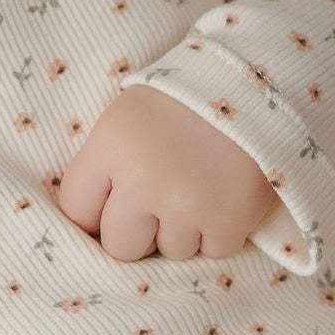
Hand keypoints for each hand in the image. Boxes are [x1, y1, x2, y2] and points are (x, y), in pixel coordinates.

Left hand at [55, 84, 276, 260]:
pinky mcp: (228, 222)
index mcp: (110, 147)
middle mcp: (142, 182)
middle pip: (120, 246)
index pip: (76, 210)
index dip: (94, 210)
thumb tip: (85, 225)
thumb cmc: (185, 100)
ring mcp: (186, 206)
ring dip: (182, 229)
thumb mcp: (127, 116)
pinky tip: (223, 196)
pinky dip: (219, 232)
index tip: (112, 202)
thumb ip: (101, 165)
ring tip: (199, 188)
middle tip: (159, 202)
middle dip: (137, 231)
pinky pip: (211, 251)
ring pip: (170, 251)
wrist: (258, 83)